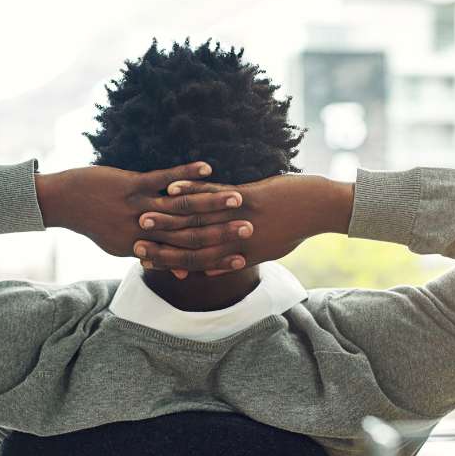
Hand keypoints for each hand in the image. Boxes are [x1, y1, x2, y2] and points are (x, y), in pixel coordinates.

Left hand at [34, 162, 253, 271]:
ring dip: (211, 202)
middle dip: (222, 231)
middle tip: (250, 228)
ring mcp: (137, 207)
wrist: (65, 203)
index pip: (185, 257)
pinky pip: (163, 179)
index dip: (215, 257)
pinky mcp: (131, 185)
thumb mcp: (123, 246)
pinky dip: (186, 174)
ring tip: (239, 198)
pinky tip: (208, 168)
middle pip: (189, 234)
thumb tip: (182, 272)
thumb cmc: (96, 224)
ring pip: (181, 208)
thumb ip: (154, 256)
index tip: (242, 257)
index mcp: (143, 249)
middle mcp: (143, 232)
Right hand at [133, 173, 353, 275]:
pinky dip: (192, 190)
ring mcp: (242, 218)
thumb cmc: (293, 228)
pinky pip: (215, 194)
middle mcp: (237, 240)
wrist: (319, 208)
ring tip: (143, 212)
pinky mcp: (249, 198)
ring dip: (168, 215)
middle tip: (134, 237)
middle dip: (160, 239)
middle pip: (191, 242)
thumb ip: (236, 259)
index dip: (169, 261)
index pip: (197, 261)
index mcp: (240, 255)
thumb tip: (211, 269)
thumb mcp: (265, 251)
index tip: (145, 259)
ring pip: (199, 219)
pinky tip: (173, 186)